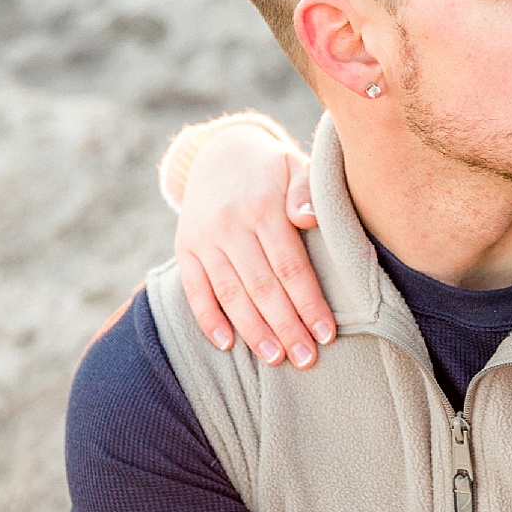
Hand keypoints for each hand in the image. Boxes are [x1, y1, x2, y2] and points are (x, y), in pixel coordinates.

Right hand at [175, 124, 333, 367]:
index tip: (327, 333)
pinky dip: (209, 319)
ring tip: (276, 360)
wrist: (219, 151)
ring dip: (253, 331)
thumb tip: (309, 219)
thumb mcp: (294, 165)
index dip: (308, 303)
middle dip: (286, 327)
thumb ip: (305, 191)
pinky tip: (228, 345)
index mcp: (263, 207)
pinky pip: (195, 290)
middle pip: (262, 287)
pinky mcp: (184, 248)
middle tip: (307, 359)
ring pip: (231, 294)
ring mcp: (203, 238)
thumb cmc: (272, 169)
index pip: (290, 266)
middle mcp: (230, 225)